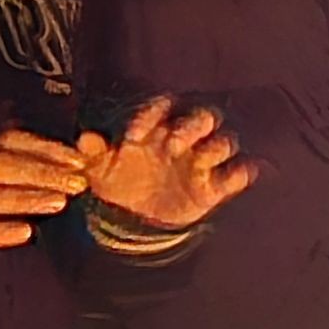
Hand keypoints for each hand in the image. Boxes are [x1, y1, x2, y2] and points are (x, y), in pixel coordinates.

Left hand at [80, 98, 256, 230]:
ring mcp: (201, 163)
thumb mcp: (99, 170)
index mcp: (156, 130)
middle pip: (203, 118)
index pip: (161, 108)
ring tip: (199, 162)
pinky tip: (238, 175)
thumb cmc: (120, 184)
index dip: (150, 115)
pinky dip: (243, 172)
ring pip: (224, 142)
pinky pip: (239, 173)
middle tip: (175, 144)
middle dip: (193, 126)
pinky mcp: (215, 186)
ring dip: (215, 148)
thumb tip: (85, 139)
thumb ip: (94, 153)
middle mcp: (183, 141)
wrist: (135, 220)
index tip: (133, 137)